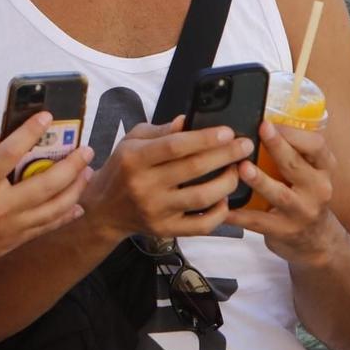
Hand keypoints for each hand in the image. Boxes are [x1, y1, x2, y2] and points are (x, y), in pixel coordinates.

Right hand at [0, 114, 93, 279]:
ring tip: (87, 172)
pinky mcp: (11, 243)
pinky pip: (45, 228)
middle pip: (45, 183)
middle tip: (86, 150)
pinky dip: (64, 216)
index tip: (46, 117)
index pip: (10, 152)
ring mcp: (8, 228)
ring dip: (75, 189)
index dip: (31, 131)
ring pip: (52, 208)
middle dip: (71, 165)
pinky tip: (77, 206)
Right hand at [82, 118, 254, 239]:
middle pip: (194, 169)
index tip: (228, 132)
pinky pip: (200, 225)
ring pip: (202, 197)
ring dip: (227, 182)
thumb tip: (187, 120)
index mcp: (135, 158)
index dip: (205, 138)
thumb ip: (160, 130)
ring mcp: (156, 210)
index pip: (175, 146)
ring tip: (238, 170)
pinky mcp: (165, 229)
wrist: (104, 210)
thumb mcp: (131, 141)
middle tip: (245, 146)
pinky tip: (225, 199)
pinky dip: (219, 213)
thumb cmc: (122, 169)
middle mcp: (145, 185)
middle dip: (226, 156)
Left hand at [231, 121, 337, 263]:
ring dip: (260, 180)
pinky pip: (259, 221)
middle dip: (277, 146)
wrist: (316, 240)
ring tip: (242, 168)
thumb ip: (292, 152)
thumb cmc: (305, 196)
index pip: (317, 146)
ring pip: (280, 194)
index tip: (271, 122)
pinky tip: (223, 208)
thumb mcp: (310, 173)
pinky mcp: (285, 231)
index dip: (294, 133)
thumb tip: (260, 123)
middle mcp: (318, 189)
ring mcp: (302, 211)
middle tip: (260, 131)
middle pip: (296, 165)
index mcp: (323, 169)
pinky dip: (239, 215)